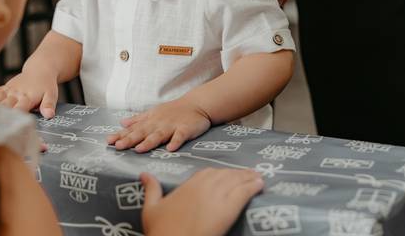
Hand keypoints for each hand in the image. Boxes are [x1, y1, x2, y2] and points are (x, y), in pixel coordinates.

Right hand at [0, 61, 58, 117]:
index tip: (2, 125)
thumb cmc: (46, 84)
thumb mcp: (52, 94)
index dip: (10, 116)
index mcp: (27, 97)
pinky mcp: (4, 88)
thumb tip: (49, 115)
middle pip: (3, 105)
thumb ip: (49, 104)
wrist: (40, 69)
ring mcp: (9, 90)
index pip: (18, 108)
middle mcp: (16, 93)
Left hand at [107, 98, 210, 152]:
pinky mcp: (185, 129)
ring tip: (139, 149)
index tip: (109, 141)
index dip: (121, 135)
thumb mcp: (153, 113)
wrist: (196, 104)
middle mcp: (158, 124)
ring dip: (149, 142)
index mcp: (150, 121)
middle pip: (143, 132)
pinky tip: (170, 149)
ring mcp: (172, 126)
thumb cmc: (174, 110)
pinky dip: (175, 142)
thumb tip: (122, 123)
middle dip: (130, 139)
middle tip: (119, 146)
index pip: (133, 129)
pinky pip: (180, 136)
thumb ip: (138, 120)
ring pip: (159, 135)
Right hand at [141, 169, 263, 235]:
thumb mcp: (151, 208)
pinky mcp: (228, 209)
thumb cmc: (161, 231)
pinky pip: (243, 192)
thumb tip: (144, 174)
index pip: (207, 173)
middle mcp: (204, 187)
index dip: (219, 174)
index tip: (226, 175)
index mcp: (188, 185)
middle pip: (224, 175)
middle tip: (248, 175)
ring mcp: (217, 197)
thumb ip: (152, 189)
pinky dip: (253, 186)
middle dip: (236, 175)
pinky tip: (259, 185)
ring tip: (257, 177)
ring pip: (236, 181)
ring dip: (248, 178)